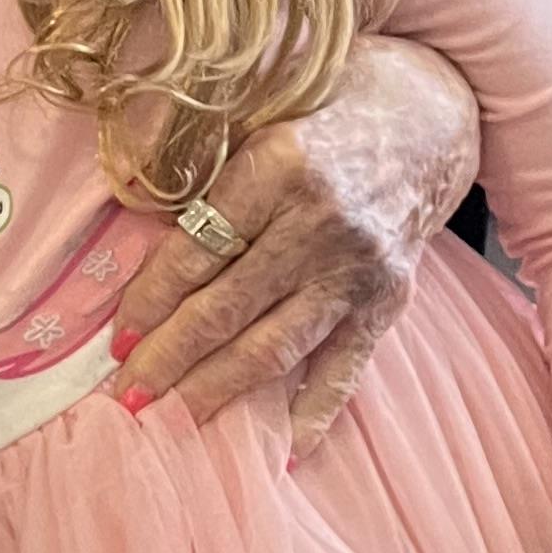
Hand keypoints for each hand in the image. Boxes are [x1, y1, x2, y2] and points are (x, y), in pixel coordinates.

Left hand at [112, 34, 479, 452]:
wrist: (434, 112)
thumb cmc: (329, 102)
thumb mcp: (260, 106)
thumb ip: (207, 162)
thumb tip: (128, 218)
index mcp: (279, 167)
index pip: (197, 250)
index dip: (150, 299)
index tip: (116, 335)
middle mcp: (322, 224)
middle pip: (227, 307)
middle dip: (169, 357)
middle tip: (125, 393)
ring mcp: (360, 270)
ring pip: (276, 345)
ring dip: (218, 389)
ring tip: (173, 418)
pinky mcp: (391, 300)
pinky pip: (346, 367)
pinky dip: (314, 412)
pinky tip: (283, 450)